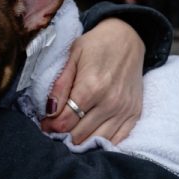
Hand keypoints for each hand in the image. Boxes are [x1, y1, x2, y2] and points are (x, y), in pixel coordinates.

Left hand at [41, 18, 143, 143]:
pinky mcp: (134, 114)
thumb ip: (60, 85)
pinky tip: (90, 134)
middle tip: (55, 128)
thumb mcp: (73, 56)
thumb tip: (49, 111)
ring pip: (97, 141)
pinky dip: (101, 141)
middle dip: (62, 135)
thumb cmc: (97, 45)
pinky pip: (117, 140)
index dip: (50, 127)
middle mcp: (110, 102)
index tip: (44, 124)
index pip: (64, 121)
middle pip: (79, 135)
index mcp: (91, 87)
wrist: (128, 37)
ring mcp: (124, 110)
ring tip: (71, 131)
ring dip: (80, 141)